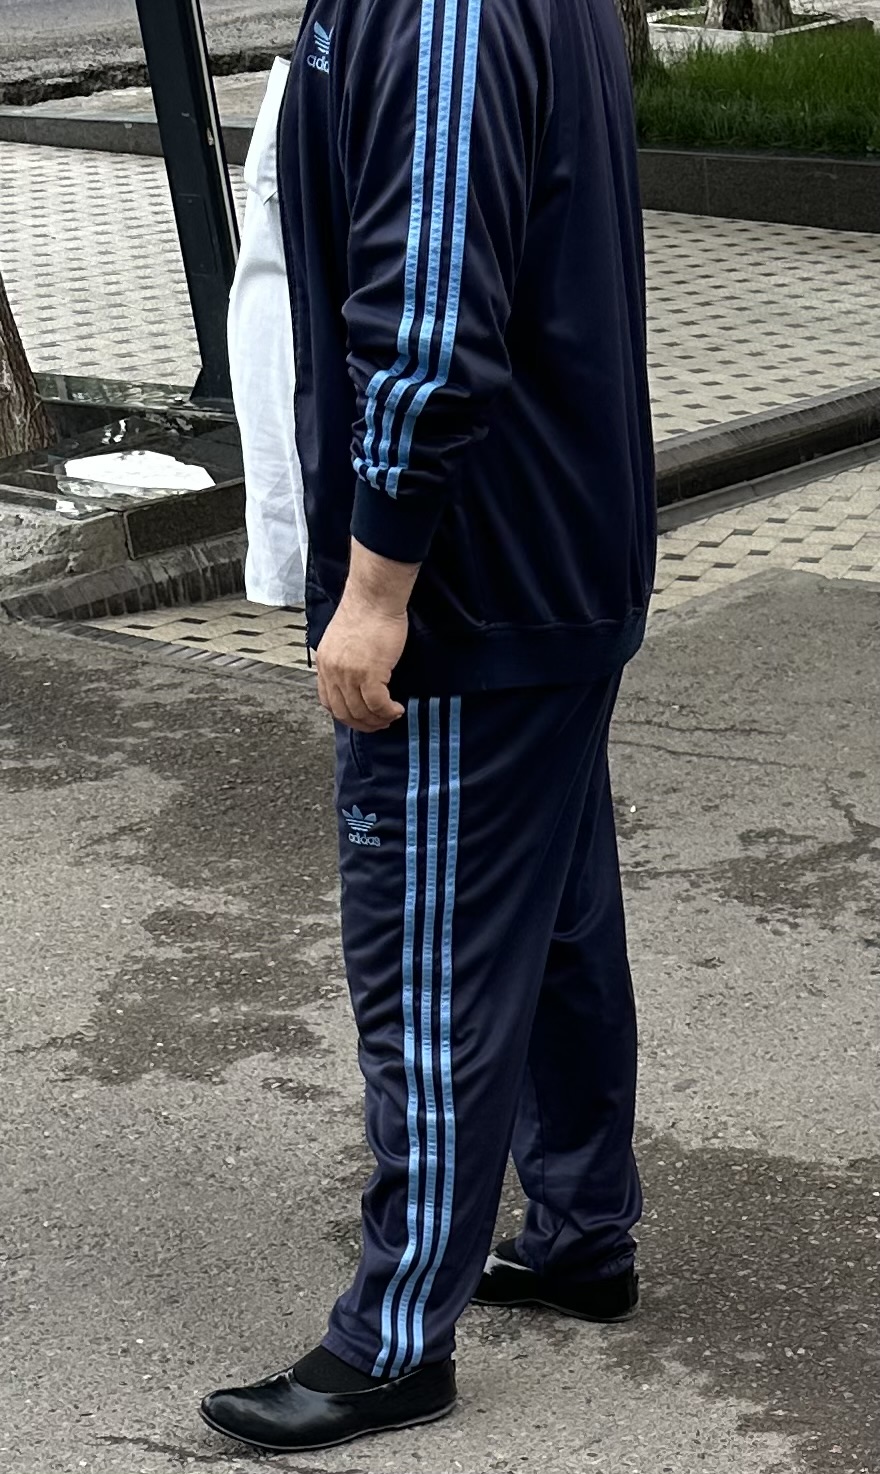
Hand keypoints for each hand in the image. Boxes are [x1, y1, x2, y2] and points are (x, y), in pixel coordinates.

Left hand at [315, 593, 407, 730]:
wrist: (375, 597)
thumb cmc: (366, 611)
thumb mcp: (343, 639)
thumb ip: (344, 660)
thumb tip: (357, 679)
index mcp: (325, 663)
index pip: (328, 701)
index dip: (346, 714)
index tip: (361, 716)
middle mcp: (332, 671)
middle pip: (344, 712)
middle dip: (363, 723)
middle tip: (379, 722)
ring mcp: (349, 674)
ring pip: (361, 711)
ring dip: (378, 720)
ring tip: (391, 716)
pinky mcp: (369, 673)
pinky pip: (377, 704)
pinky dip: (388, 711)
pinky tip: (397, 709)